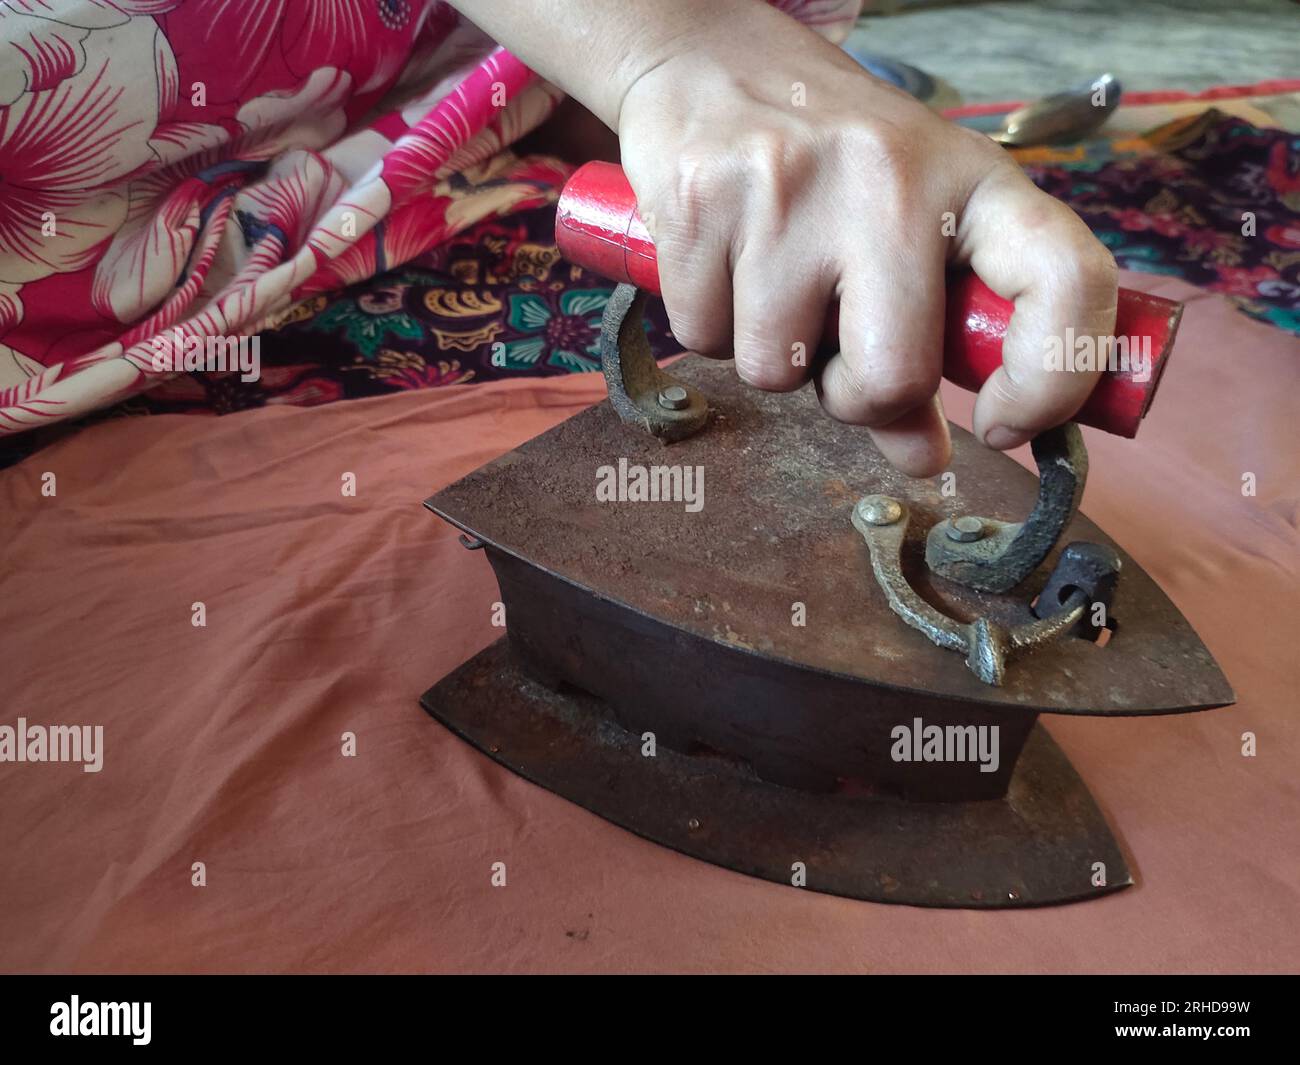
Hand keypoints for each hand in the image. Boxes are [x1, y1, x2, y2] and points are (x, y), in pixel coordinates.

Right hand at [616, 15, 1117, 475]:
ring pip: (775, 372)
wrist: (710, 59)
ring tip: (770, 280)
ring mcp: (789, 187)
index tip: (1003, 424)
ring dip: (770, 356)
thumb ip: (925, 343)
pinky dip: (708, 324)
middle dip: (855, 399)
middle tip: (838, 356)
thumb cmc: (831, 158)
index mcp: (972, 181)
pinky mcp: (702, 200)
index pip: (1067, 279)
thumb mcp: (908, 228)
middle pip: (891, 376)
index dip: (1052, 379)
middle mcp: (890, 179)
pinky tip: (721, 263)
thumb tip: (921, 460)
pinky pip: (702, 336)